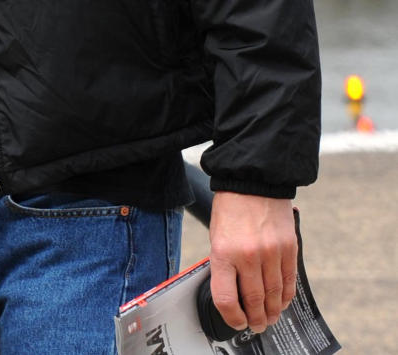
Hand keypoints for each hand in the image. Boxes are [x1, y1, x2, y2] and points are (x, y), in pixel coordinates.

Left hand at [208, 192, 297, 333]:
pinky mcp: (290, 249)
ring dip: (273, 311)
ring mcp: (271, 254)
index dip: (231, 316)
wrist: (254, 182)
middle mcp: (248, 256)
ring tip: (269, 318)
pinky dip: (286, 296)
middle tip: (256, 326)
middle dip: (255, 319)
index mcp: (224, 252)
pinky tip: (282, 302)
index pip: (226, 297)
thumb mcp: (217, 236)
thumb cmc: (230, 209)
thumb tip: (232, 291)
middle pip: (254, 300)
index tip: (235, 322)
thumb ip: (224, 264)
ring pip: (274, 295)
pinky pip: (289, 281)